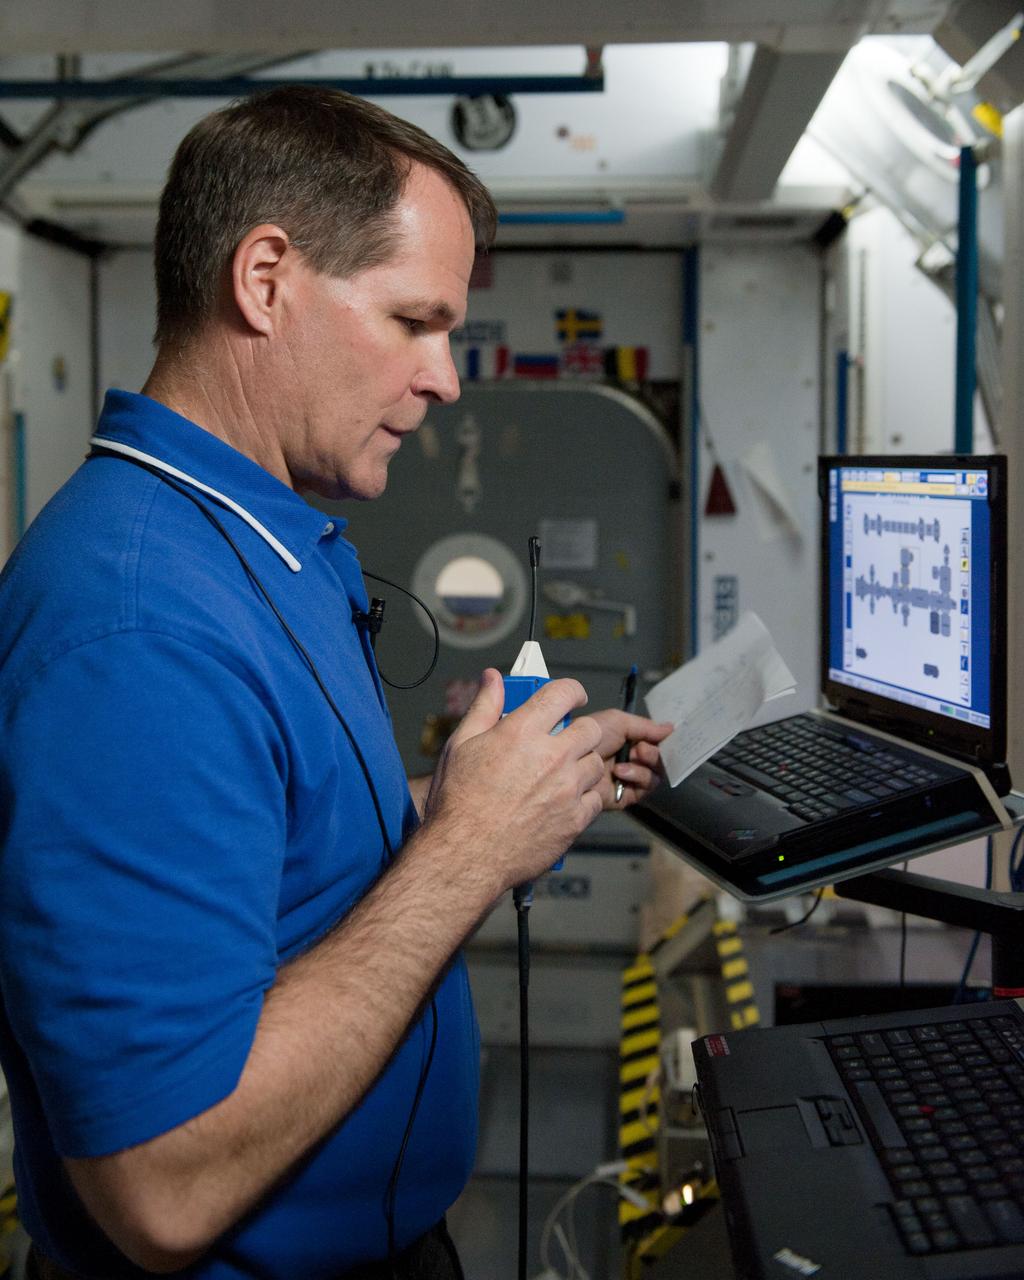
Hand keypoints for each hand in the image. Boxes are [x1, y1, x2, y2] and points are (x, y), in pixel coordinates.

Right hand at [422, 669, 604, 894]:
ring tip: (560, 776)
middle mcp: (551, 757)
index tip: (572, 697)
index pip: (563, 693)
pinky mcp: (575, 819)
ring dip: (583, 764)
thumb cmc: (458, 802)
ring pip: (596, 764)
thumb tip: (493, 677)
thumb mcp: (461, 744)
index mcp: (522, 732)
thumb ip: (484, 706)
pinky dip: (584, 798)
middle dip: (581, 730)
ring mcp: (567, 789)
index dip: (572, 691)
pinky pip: (595, 799)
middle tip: (566, 741)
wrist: (465, 855)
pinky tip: (562, 802)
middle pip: (591, 728)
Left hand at [588, 709, 672, 809]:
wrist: (571, 759)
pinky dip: (638, 778)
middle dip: (653, 753)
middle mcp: (632, 761)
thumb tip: (671, 728)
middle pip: (660, 761)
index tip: (666, 737)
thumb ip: (646, 726)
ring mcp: (630, 780)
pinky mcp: (625, 796)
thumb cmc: (592, 736)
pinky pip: (645, 789)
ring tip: (630, 758)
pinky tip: (621, 772)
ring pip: (655, 776)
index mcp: (630, 742)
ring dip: (645, 765)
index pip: (657, 744)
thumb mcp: (618, 722)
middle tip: (639, 749)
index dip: (664, 741)